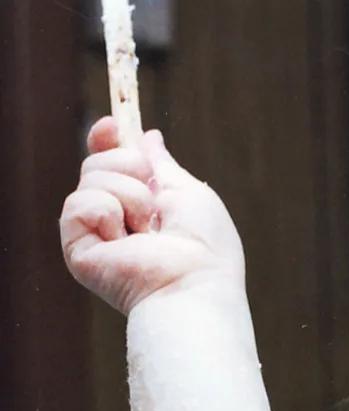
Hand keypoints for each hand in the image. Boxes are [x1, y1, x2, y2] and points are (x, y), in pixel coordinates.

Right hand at [60, 117, 243, 314]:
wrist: (195, 284)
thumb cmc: (205, 246)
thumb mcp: (189, 192)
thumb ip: (163, 165)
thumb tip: (148, 136)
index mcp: (143, 207)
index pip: (110, 164)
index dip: (106, 141)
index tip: (111, 124)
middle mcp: (117, 220)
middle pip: (97, 164)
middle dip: (128, 166)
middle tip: (155, 199)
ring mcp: (95, 235)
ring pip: (90, 178)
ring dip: (129, 194)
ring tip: (149, 228)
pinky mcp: (78, 250)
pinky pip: (78, 203)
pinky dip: (107, 211)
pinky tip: (125, 238)